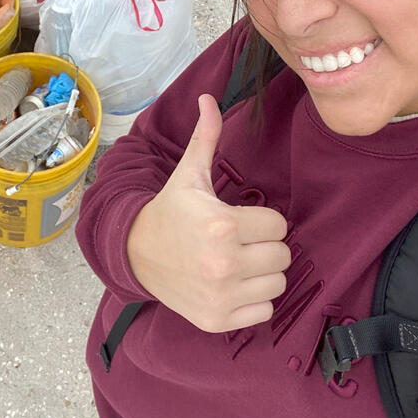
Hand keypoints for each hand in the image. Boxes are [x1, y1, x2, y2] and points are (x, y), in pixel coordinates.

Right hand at [126, 93, 290, 332]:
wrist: (135, 253)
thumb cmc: (170, 211)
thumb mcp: (189, 174)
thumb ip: (207, 137)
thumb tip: (209, 97)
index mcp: (223, 225)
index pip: (278, 225)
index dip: (261, 219)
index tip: (239, 219)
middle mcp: (224, 264)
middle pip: (282, 255)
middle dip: (264, 245)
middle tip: (239, 240)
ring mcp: (221, 296)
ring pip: (277, 284)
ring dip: (262, 273)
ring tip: (236, 261)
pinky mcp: (218, 320)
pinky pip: (263, 312)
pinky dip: (252, 301)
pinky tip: (231, 285)